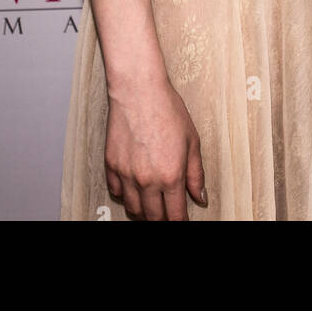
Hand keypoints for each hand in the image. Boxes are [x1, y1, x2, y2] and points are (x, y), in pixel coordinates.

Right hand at [105, 78, 206, 219]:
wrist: (139, 89)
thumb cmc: (167, 109)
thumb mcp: (192, 141)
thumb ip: (196, 174)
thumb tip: (200, 197)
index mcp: (170, 175)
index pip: (175, 216)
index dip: (180, 222)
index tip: (182, 220)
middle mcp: (147, 180)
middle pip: (153, 217)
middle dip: (162, 218)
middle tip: (168, 211)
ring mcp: (126, 174)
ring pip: (133, 209)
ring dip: (144, 210)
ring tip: (152, 202)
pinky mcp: (111, 165)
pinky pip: (116, 192)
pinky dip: (125, 194)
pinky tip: (133, 186)